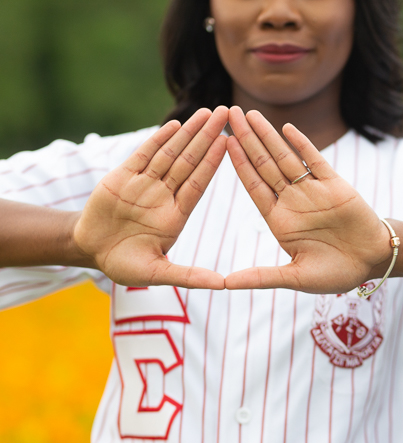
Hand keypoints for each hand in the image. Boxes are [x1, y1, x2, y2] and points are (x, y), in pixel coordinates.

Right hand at [73, 107, 227, 288]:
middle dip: (208, 137)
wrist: (89, 252)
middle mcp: (164, 195)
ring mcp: (144, 184)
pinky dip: (157, 140)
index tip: (230, 144)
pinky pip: (143, 155)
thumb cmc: (125, 265)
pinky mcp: (122, 177)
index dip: (213, 163)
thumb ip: (189, 276)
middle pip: (190, 161)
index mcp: (176, 215)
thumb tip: (223, 286)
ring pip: (170, 153)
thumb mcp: (157, 274)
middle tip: (229, 113)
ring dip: (188, 133)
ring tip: (208, 113)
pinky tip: (174, 125)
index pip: (198, 183)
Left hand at [224, 107, 389, 292]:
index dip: (238, 164)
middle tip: (228, 114)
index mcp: (279, 220)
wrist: (373, 262)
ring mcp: (313, 190)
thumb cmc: (336, 273)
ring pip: (285, 157)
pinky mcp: (336, 184)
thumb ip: (261, 277)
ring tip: (250, 114)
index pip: (254, 186)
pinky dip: (302, 144)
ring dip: (268, 136)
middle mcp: (293, 201)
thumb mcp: (296, 278)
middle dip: (246, 139)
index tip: (221, 143)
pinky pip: (315, 160)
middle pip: (264, 165)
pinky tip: (287, 128)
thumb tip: (224, 285)